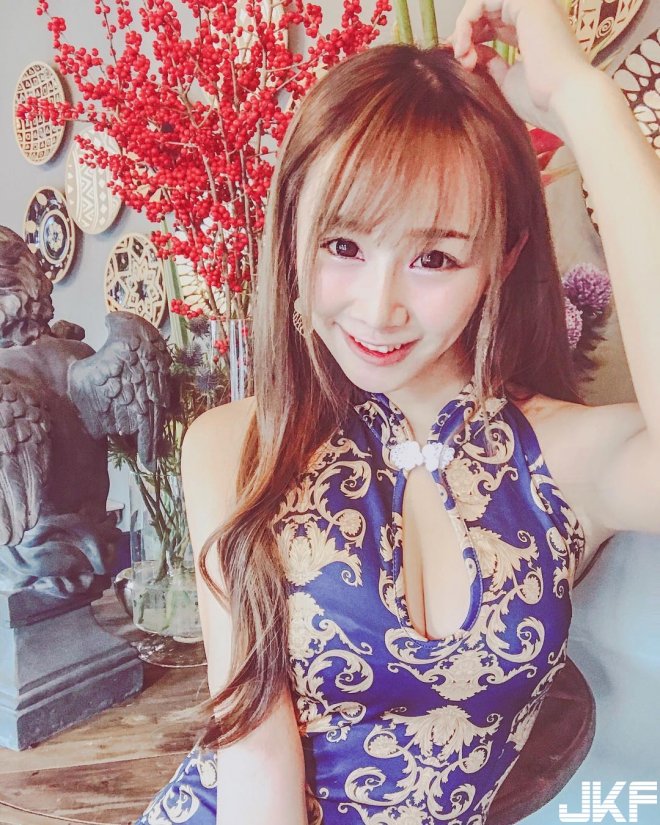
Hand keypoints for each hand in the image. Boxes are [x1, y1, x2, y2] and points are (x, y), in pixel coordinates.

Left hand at [447, 0, 595, 125]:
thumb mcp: (507, 79)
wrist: (563, 100)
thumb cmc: (541, 99)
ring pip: (481, 3)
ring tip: (463, 55)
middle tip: (462, 60)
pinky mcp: (526, 1)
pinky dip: (465, 22)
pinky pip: (481, 1)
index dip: (471, 39)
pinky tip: (464, 46)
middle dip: (465, 34)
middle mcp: (533, 12)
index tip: (464, 63)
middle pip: (485, 11)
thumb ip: (490, 62)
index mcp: (532, 29)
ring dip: (464, 28)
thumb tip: (472, 52)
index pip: (493, 23)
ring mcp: (531, 3)